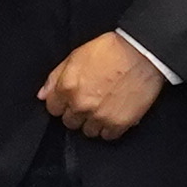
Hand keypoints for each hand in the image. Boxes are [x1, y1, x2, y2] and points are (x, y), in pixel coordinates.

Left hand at [40, 34, 158, 138]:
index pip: (53, 109)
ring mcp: (99, 116)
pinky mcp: (119, 123)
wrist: (143, 53)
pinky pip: (107, 136)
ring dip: (93, 122)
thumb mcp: (76, 55)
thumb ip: (56, 76)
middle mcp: (80, 105)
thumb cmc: (111, 50)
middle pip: (70, 122)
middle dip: (77, 113)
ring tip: (103, 108)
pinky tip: (114, 114)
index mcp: (67, 87)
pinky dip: (110, 128)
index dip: (62, 103)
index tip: (71, 99)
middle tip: (90, 101)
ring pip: (88, 132)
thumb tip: (43, 94)